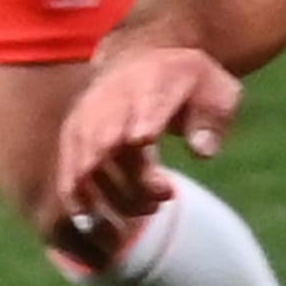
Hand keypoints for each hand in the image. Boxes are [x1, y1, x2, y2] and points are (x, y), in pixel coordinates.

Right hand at [49, 38, 244, 249]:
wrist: (142, 56)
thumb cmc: (188, 82)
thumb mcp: (216, 91)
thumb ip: (212, 120)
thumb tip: (203, 152)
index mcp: (153, 83)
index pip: (146, 106)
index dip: (142, 124)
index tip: (144, 140)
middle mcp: (112, 101)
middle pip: (111, 145)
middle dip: (135, 182)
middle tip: (165, 194)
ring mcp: (87, 120)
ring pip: (86, 169)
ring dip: (116, 201)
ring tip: (149, 208)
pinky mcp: (72, 139)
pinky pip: (69, 179)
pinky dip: (84, 208)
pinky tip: (107, 228)